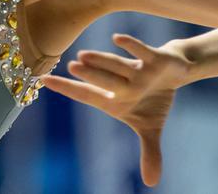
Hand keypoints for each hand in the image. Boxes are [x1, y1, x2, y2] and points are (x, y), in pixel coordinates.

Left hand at [40, 33, 192, 187]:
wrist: (174, 72)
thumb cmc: (152, 100)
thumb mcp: (150, 128)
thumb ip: (149, 152)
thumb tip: (151, 184)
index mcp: (115, 99)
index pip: (86, 95)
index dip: (66, 88)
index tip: (43, 80)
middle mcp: (122, 83)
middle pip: (102, 80)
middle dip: (89, 76)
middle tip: (69, 68)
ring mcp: (136, 70)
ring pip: (117, 65)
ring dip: (102, 61)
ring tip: (83, 56)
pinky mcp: (154, 59)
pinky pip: (141, 51)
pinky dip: (131, 46)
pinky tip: (116, 38)